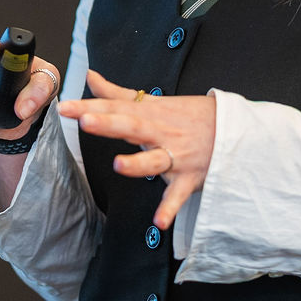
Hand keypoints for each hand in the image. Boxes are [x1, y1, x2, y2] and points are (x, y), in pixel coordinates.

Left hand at [61, 70, 215, 229]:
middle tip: (85, 120)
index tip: (65, 106)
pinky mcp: (188, 179)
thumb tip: (91, 78)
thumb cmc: (193, 117)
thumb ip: (119, 94)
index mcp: (150, 114)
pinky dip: (169, 209)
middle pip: (132, 128)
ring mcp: (175, 157)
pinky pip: (177, 196)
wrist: (235, 132)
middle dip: (109, 124)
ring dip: (138, 164)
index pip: (116, 108)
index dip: (89, 106)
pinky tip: (159, 223)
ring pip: (154, 161)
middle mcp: (161, 134)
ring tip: (118, 166)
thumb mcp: (156, 102)